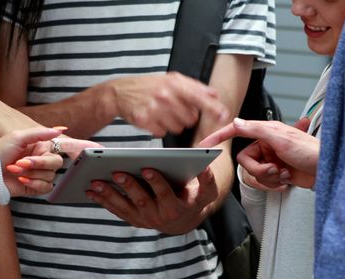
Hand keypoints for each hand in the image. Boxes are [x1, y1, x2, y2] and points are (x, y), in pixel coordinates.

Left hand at [2, 132, 101, 194]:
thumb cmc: (0, 151)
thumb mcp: (19, 136)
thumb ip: (41, 133)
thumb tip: (60, 130)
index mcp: (43, 145)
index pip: (68, 145)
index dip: (84, 147)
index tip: (101, 148)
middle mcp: (45, 158)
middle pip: (58, 162)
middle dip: (39, 163)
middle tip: (22, 162)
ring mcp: (42, 173)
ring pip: (51, 175)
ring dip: (32, 173)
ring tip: (15, 170)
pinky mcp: (37, 187)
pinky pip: (46, 186)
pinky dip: (33, 183)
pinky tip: (21, 180)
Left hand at [86, 167, 218, 234]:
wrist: (184, 220)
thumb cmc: (195, 199)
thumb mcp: (207, 192)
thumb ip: (207, 181)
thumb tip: (205, 167)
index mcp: (176, 208)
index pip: (165, 194)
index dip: (156, 182)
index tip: (147, 168)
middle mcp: (159, 218)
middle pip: (142, 202)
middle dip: (128, 187)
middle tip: (116, 171)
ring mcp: (144, 221)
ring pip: (125, 208)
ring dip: (109, 196)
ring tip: (95, 182)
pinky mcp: (133, 220)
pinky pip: (116, 211)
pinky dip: (102, 201)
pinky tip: (90, 191)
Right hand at [105, 72, 229, 136]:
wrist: (120, 92)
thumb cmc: (149, 86)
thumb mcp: (172, 80)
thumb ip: (195, 87)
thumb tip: (214, 94)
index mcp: (175, 84)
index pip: (200, 97)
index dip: (213, 108)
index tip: (224, 116)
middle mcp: (165, 95)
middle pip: (190, 118)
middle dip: (185, 116)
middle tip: (174, 108)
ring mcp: (154, 108)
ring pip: (177, 128)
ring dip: (172, 123)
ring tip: (161, 112)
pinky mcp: (144, 120)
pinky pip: (162, 132)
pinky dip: (159, 128)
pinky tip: (152, 117)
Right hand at [199, 118, 318, 188]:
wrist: (327, 170)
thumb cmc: (311, 151)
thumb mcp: (281, 138)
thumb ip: (256, 129)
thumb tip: (236, 122)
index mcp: (265, 131)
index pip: (237, 131)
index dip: (220, 136)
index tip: (206, 143)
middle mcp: (266, 144)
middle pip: (244, 160)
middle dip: (259, 169)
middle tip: (275, 169)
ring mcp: (271, 159)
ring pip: (253, 173)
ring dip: (269, 178)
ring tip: (284, 174)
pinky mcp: (276, 172)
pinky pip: (263, 181)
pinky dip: (274, 184)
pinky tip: (287, 179)